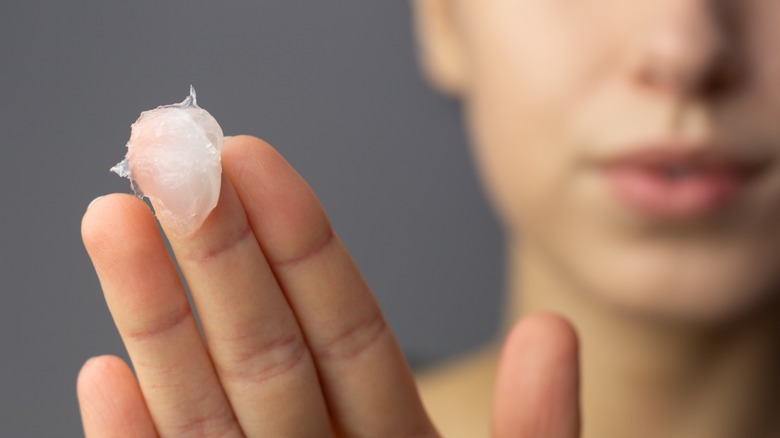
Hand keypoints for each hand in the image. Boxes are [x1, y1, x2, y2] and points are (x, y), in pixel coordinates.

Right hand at [77, 136, 579, 436]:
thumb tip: (552, 332)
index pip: (344, 328)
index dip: (299, 242)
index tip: (253, 158)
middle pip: (262, 349)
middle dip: (213, 253)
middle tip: (165, 153)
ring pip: (205, 409)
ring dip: (153, 322)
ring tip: (114, 223)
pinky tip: (99, 377)